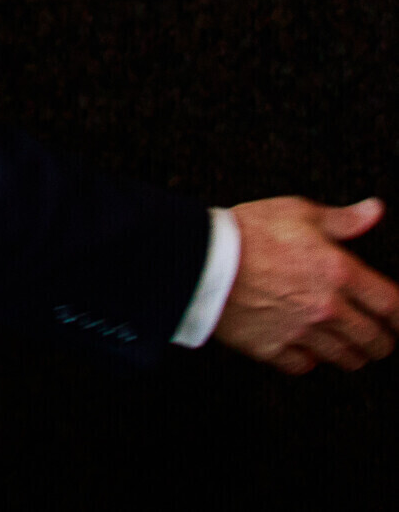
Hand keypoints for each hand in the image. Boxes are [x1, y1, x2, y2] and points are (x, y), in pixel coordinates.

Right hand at [214, 196, 398, 372]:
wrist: (198, 259)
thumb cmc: (246, 232)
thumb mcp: (297, 212)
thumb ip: (342, 219)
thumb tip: (373, 211)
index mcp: (340, 274)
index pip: (392, 306)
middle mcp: (327, 309)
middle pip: (373, 340)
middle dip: (382, 342)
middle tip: (379, 338)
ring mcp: (300, 332)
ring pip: (344, 358)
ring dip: (352, 355)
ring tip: (349, 349)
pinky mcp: (271, 347)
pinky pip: (304, 366)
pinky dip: (310, 361)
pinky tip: (307, 351)